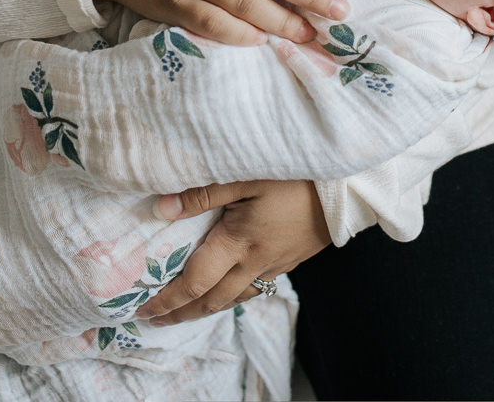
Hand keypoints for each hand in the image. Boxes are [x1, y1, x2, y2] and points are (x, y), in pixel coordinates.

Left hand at [134, 179, 331, 325]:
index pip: (195, 282)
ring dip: (208, 308)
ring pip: (236, 297)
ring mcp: (276, 263)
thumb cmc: (295, 176)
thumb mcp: (245, 175)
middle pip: (213, 300)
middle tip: (158, 319)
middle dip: (183, 313)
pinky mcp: (292, 257)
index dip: (168, 300)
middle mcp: (255, 261)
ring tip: (190, 310)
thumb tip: (161, 209)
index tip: (145, 310)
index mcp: (239, 243)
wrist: (348, 187)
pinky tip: (232, 286)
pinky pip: (257, 286)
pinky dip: (235, 295)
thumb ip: (203, 193)